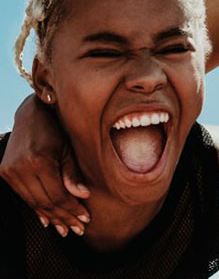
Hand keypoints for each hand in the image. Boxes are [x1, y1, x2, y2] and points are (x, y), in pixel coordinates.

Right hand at [0, 96, 89, 235]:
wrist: (31, 115)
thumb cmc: (57, 130)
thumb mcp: (69, 148)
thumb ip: (73, 173)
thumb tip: (83, 195)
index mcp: (39, 161)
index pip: (57, 194)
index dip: (72, 209)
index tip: (85, 218)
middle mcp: (21, 168)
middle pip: (45, 201)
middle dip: (63, 217)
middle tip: (78, 228)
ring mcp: (10, 171)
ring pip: (33, 202)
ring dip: (50, 217)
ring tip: (65, 228)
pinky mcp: (6, 172)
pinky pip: (24, 196)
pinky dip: (37, 208)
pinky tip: (47, 220)